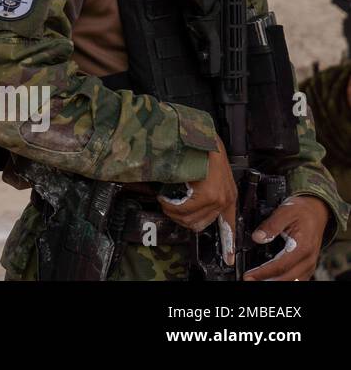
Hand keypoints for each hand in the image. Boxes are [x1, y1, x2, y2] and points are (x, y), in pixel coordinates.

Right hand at [159, 139, 237, 254]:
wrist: (199, 133)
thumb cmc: (200, 149)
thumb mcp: (207, 173)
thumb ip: (202, 191)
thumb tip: (184, 207)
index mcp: (227, 195)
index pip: (228, 225)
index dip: (227, 245)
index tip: (228, 260)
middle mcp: (225, 199)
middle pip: (198, 225)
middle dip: (178, 218)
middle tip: (168, 205)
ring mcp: (218, 197)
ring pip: (189, 219)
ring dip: (172, 211)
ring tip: (166, 198)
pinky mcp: (208, 194)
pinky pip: (183, 209)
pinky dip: (170, 204)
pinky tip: (165, 195)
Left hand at [244, 196, 328, 280]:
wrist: (316, 211)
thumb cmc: (301, 211)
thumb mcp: (285, 212)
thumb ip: (271, 225)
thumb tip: (257, 237)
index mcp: (303, 247)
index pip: (280, 265)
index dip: (263, 272)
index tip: (248, 275)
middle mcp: (308, 259)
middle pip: (287, 278)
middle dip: (266, 281)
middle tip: (248, 280)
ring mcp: (309, 264)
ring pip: (293, 280)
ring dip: (275, 282)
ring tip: (257, 280)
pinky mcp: (307, 265)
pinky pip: (297, 278)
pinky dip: (284, 279)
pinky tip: (270, 278)